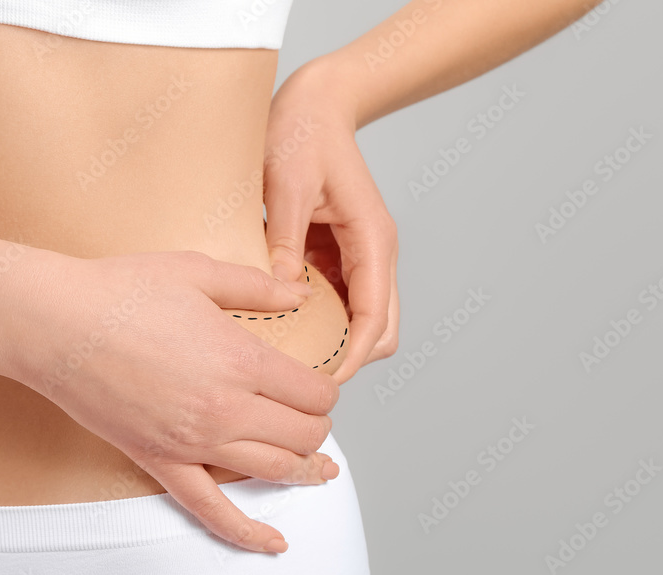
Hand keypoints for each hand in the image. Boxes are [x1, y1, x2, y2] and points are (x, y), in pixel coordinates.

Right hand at [0, 249, 340, 552]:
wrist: (54, 324)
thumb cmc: (120, 292)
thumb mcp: (198, 271)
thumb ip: (257, 285)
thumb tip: (300, 291)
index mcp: (240, 360)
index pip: (315, 393)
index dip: (326, 388)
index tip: (317, 382)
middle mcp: (224, 409)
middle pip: (303, 435)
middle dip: (318, 426)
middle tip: (311, 414)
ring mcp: (192, 443)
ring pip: (273, 472)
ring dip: (304, 470)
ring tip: (319, 469)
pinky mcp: (159, 462)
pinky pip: (211, 511)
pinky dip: (248, 533)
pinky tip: (275, 542)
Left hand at [263, 58, 399, 382]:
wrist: (316, 103)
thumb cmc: (302, 133)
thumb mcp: (285, 184)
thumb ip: (283, 240)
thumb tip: (282, 292)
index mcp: (373, 239)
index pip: (375, 318)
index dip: (352, 357)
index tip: (322, 382)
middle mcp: (376, 252)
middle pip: (380, 330)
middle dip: (349, 358)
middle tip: (302, 375)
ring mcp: (361, 255)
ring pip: (363, 320)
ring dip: (336, 341)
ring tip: (292, 357)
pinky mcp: (341, 253)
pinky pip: (340, 300)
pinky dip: (322, 320)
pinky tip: (286, 324)